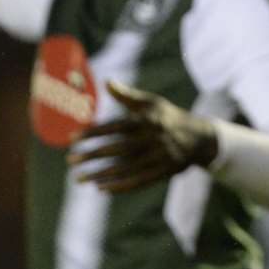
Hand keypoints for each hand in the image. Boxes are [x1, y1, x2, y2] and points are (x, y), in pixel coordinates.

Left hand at [67, 80, 218, 193]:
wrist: (198, 138)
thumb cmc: (167, 117)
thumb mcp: (150, 102)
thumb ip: (126, 95)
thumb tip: (106, 81)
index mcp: (147, 120)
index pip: (115, 127)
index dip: (93, 133)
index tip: (72, 138)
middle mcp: (152, 139)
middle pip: (117, 150)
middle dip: (92, 155)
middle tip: (70, 160)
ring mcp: (158, 157)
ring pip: (125, 168)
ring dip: (100, 174)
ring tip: (79, 178)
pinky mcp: (162, 172)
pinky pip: (137, 181)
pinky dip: (119, 186)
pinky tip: (100, 187)